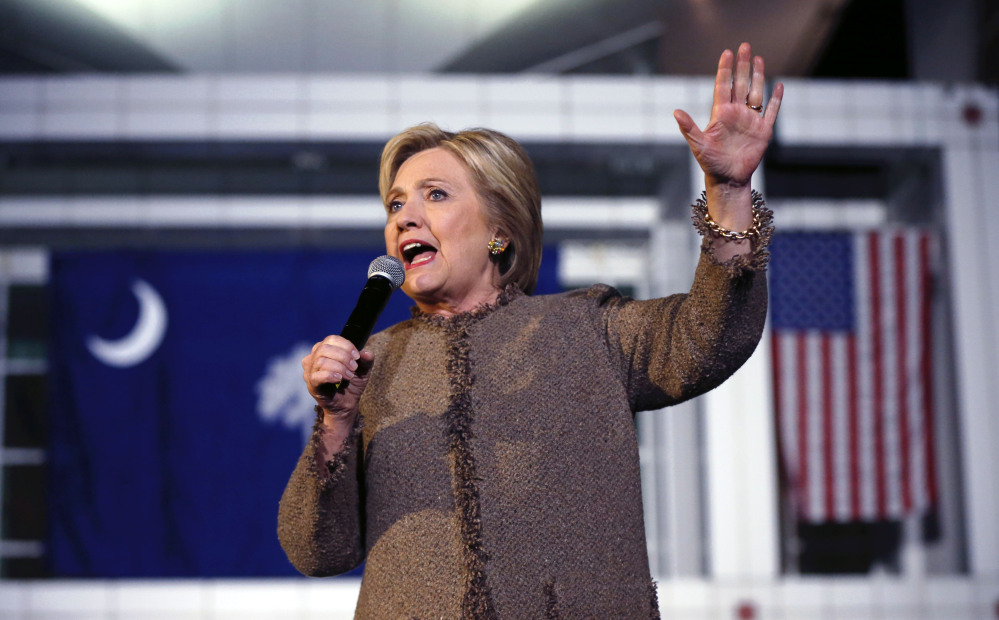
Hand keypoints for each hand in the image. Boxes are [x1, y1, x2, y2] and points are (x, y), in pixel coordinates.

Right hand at [301, 335, 373, 424]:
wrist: (347, 405)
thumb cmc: (352, 384)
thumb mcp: (363, 369)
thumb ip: (366, 359)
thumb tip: (366, 353)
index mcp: (324, 350)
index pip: (331, 339)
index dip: (346, 345)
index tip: (357, 356)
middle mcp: (313, 358)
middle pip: (324, 348)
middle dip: (343, 356)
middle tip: (354, 368)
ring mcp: (310, 372)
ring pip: (320, 361)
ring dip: (339, 367)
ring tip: (349, 376)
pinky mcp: (311, 385)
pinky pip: (317, 376)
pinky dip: (331, 375)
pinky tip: (340, 379)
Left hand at [673, 42, 782, 188]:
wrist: (727, 179)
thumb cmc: (710, 163)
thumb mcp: (698, 145)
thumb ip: (689, 127)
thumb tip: (676, 112)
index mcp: (721, 114)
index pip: (723, 86)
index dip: (725, 69)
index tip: (727, 52)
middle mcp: (736, 113)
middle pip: (740, 84)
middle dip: (742, 65)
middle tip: (745, 46)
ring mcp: (750, 120)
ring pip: (756, 93)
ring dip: (758, 76)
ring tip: (758, 59)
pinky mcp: (763, 131)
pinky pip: (771, 112)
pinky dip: (776, 100)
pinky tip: (779, 86)